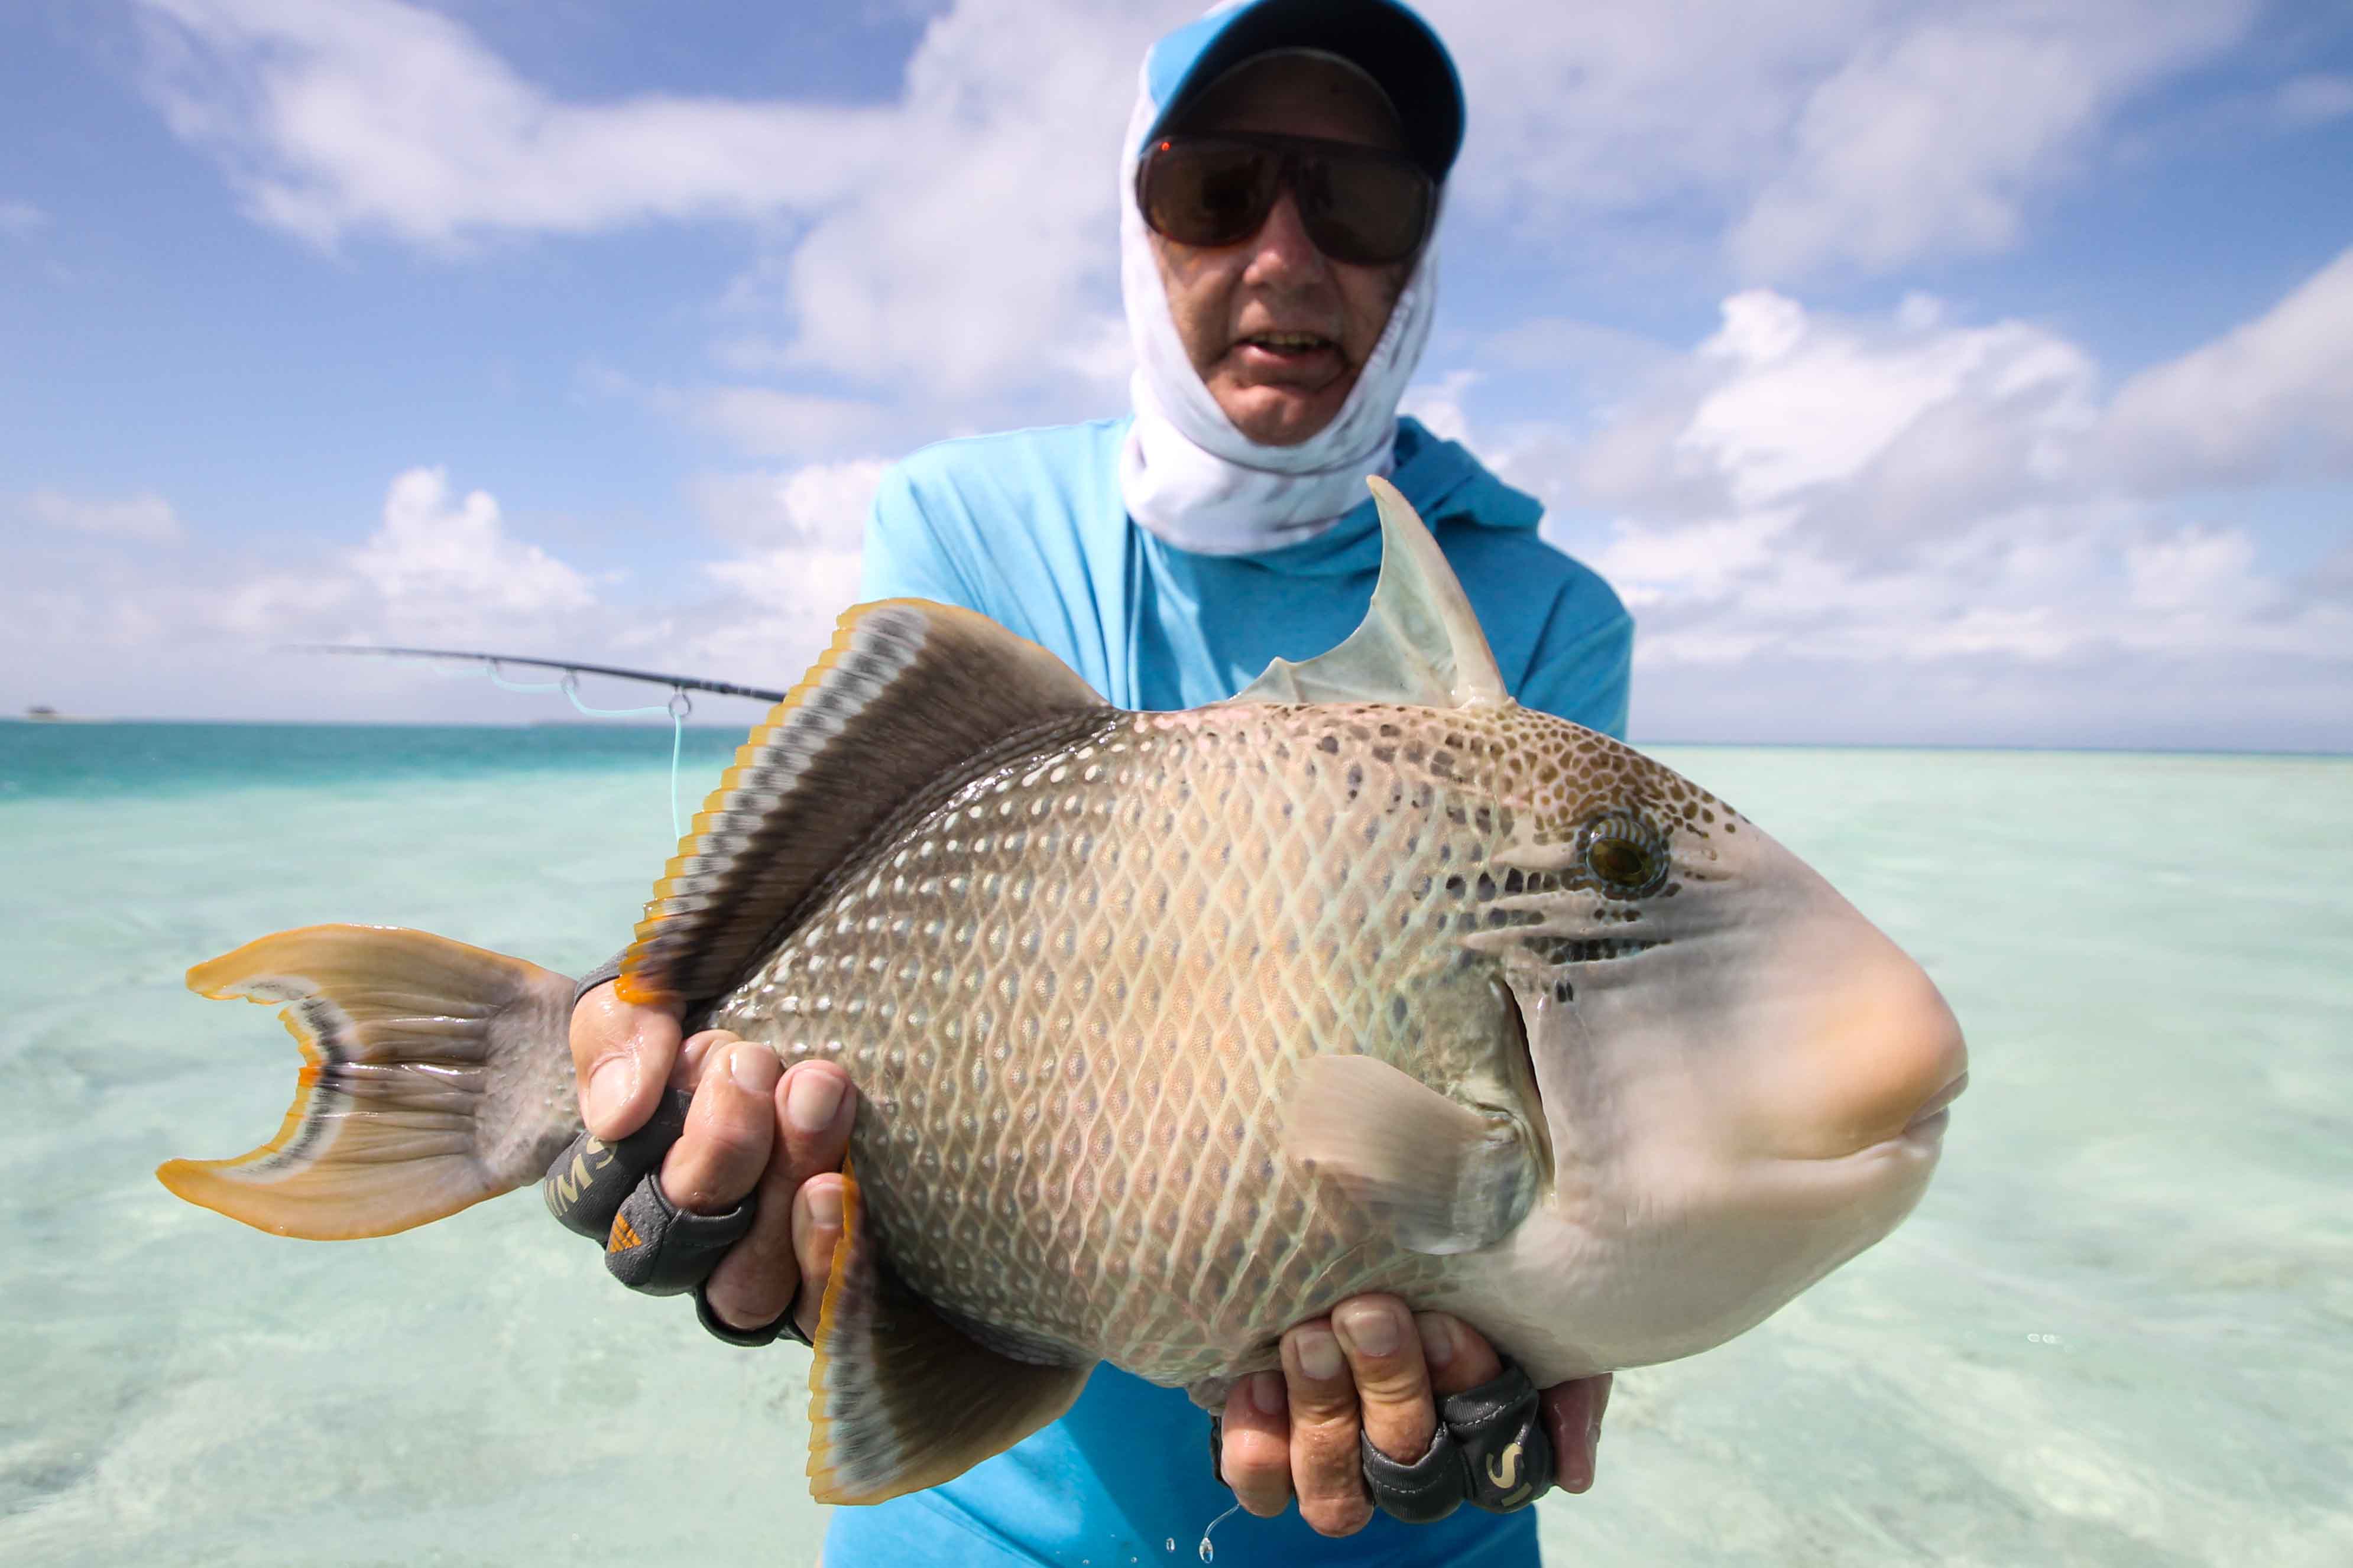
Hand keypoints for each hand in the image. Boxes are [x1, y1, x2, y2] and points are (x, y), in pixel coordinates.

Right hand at [569, 987, 853, 1337]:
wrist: (832, 984)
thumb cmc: (725, 990)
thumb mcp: (658, 981)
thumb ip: (623, 1029)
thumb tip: (619, 1113)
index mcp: (619, 1173)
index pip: (594, 1194)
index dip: (642, 1137)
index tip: (714, 1050)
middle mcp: (680, 1239)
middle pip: (671, 1248)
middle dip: (718, 1155)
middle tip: (763, 1064)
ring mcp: (753, 1267)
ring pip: (743, 1289)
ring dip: (777, 1204)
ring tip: (819, 1105)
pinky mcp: (825, 1284)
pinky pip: (815, 1311)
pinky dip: (828, 1260)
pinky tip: (842, 1192)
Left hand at [1215, 1295, 1611, 1534]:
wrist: (1334, 1220)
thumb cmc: (1446, 1264)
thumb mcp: (1521, 1291)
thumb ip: (1567, 1373)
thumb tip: (1574, 1473)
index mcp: (1476, 1420)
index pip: (1493, 1444)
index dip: (1466, 1388)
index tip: (1443, 1321)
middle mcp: (1407, 1452)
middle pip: (1409, 1460)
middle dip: (1391, 1386)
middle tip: (1367, 1312)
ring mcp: (1336, 1457)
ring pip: (1338, 1494)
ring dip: (1325, 1416)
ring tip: (1308, 1339)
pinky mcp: (1270, 1450)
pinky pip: (1263, 1486)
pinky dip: (1261, 1446)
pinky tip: (1260, 1383)